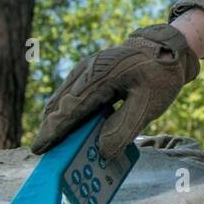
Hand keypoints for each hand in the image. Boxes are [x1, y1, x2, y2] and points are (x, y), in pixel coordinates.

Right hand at [31, 24, 200, 160]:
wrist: (165, 48)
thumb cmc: (159, 76)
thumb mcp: (150, 104)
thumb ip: (125, 127)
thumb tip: (102, 151)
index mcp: (101, 76)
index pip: (72, 107)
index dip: (54, 130)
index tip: (39, 148)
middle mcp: (86, 71)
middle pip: (60, 105)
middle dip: (52, 130)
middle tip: (45, 155)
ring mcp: (84, 71)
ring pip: (62, 100)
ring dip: (58, 123)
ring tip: (55, 147)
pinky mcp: (86, 75)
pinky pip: (70, 97)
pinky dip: (68, 114)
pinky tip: (70, 131)